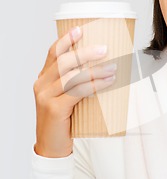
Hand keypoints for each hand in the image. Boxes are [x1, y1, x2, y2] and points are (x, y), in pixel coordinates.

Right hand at [33, 26, 116, 156]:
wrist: (51, 147)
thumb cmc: (64, 121)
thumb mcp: (67, 98)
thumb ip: (77, 84)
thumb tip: (105, 70)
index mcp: (43, 79)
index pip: (53, 53)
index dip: (66, 40)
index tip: (80, 30)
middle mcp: (41, 84)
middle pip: (63, 61)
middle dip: (85, 53)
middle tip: (105, 49)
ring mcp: (46, 96)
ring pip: (71, 76)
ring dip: (94, 70)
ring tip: (113, 67)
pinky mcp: (54, 109)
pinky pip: (76, 92)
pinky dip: (94, 85)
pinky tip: (107, 82)